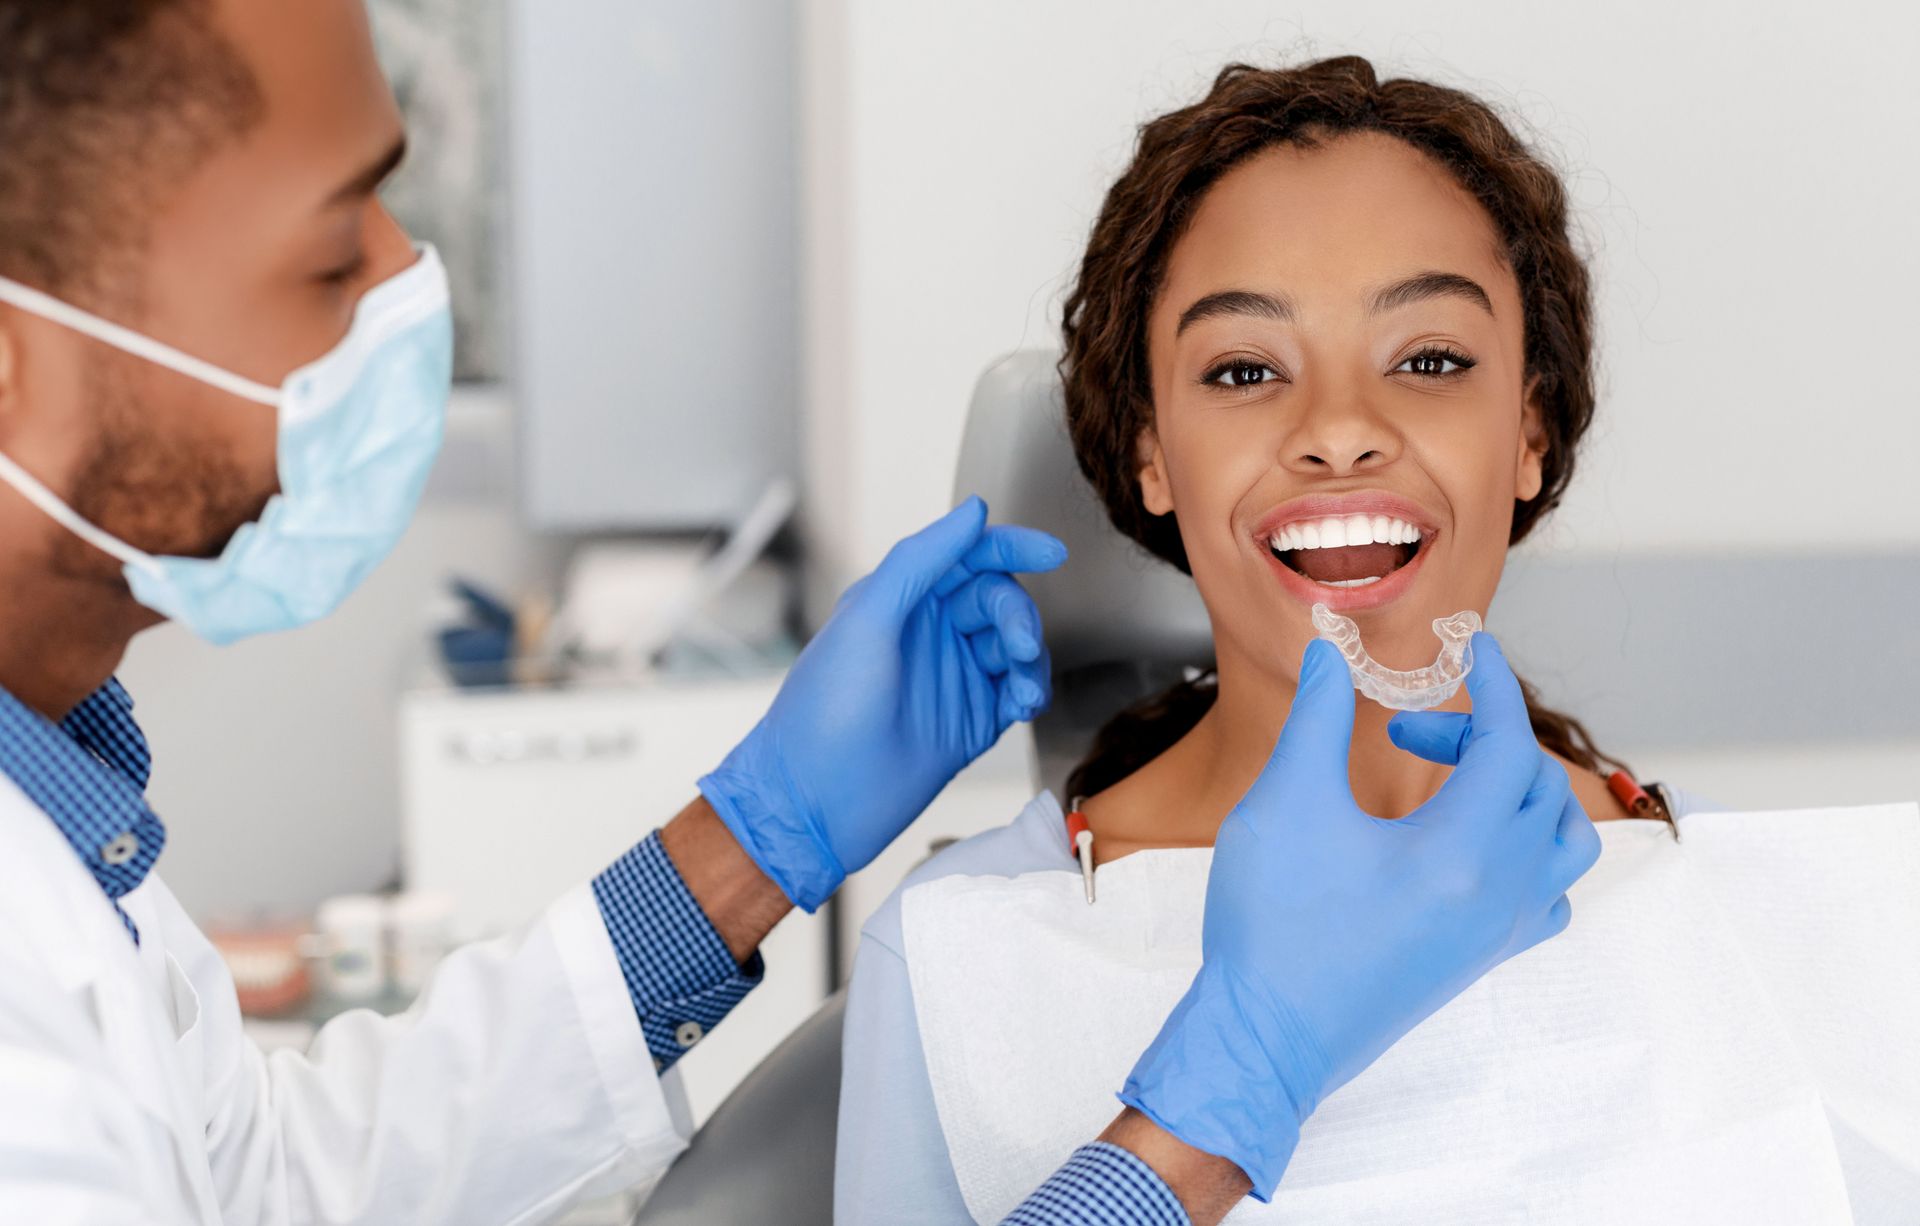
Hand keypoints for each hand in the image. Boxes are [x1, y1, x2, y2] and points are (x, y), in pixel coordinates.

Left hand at [699, 497, 1065, 910]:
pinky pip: (1018, 692)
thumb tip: (973, 513)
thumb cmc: (824, 709)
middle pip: (999, 601)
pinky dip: (1031, 691)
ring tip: (1021, 685)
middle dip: (1018, 617)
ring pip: (1015, 647)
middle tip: (1017, 646)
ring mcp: (953, 678)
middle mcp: (930, 634)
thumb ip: (922, 558)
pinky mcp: (971, 722)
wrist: (816, 802)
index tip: (1051, 551)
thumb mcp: (868, 616)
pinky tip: (1024, 703)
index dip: (1011, 547)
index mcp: (902, 600)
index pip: (968, 557)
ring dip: (1029, 658)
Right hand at [1120, 632, 1600, 1199]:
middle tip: (1410, 727)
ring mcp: (1497, 932)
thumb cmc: (1273, 928)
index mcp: (1460, 853)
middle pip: (1535, 784)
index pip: (1508, 744)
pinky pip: (1546, 894)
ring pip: (1561, 841)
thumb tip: (1330, 656)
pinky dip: (1528, 850)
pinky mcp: (1481, 958)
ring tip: (1455, 777)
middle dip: (1482, 734)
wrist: (1266, 1036)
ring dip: (1521, 789)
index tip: (1472, 647)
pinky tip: (1468, 842)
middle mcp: (1498, 893)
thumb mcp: (1284, 804)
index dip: (1493, 685)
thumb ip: (1315, 719)